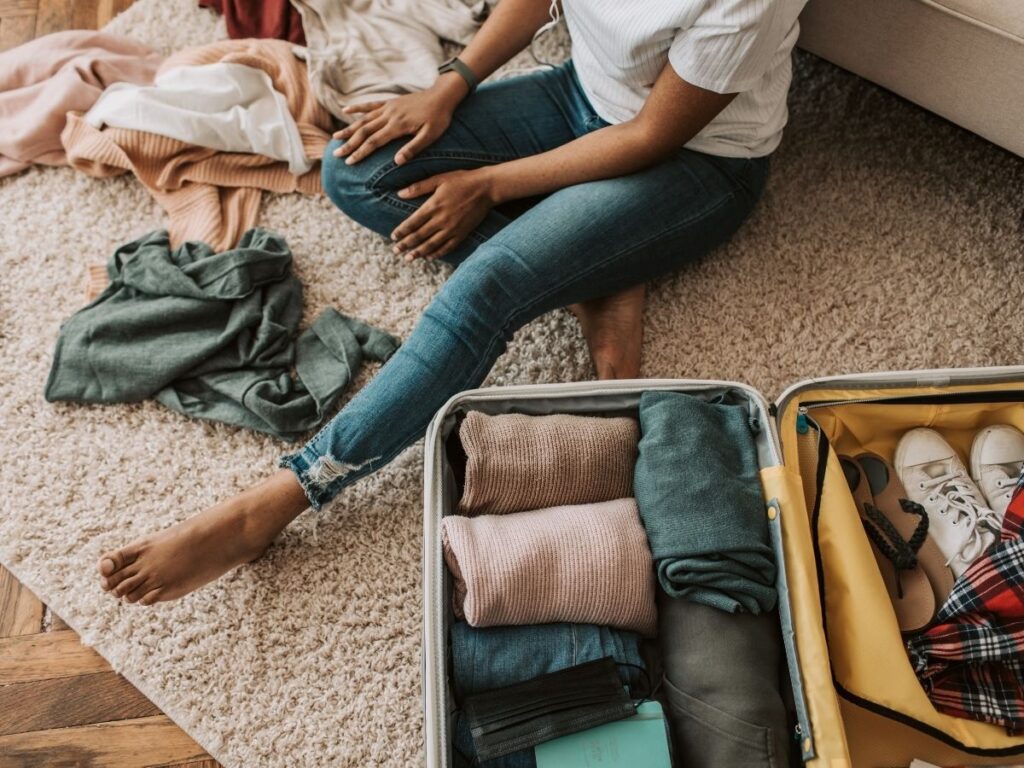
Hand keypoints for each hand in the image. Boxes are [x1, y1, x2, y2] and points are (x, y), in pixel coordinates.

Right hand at [333, 74, 467, 165]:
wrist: (442, 96)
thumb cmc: (439, 118)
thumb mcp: (430, 136)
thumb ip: (413, 148)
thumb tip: (397, 162)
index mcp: (398, 125)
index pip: (374, 142)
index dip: (360, 152)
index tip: (349, 162)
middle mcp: (389, 115)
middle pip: (364, 131)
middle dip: (349, 143)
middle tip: (336, 154)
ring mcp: (388, 108)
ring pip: (363, 119)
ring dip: (348, 128)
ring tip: (335, 137)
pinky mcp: (390, 103)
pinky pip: (370, 105)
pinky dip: (357, 108)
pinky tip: (345, 111)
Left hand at [391, 169, 495, 260]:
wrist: (486, 188)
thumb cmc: (462, 180)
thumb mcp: (439, 179)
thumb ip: (418, 187)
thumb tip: (399, 193)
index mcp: (433, 205)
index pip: (412, 222)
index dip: (401, 231)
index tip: (393, 237)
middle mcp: (441, 220)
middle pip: (419, 236)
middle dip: (406, 245)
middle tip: (395, 252)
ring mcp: (452, 229)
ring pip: (431, 245)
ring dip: (419, 253)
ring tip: (409, 259)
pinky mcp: (462, 234)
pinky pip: (447, 247)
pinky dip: (437, 254)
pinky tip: (429, 257)